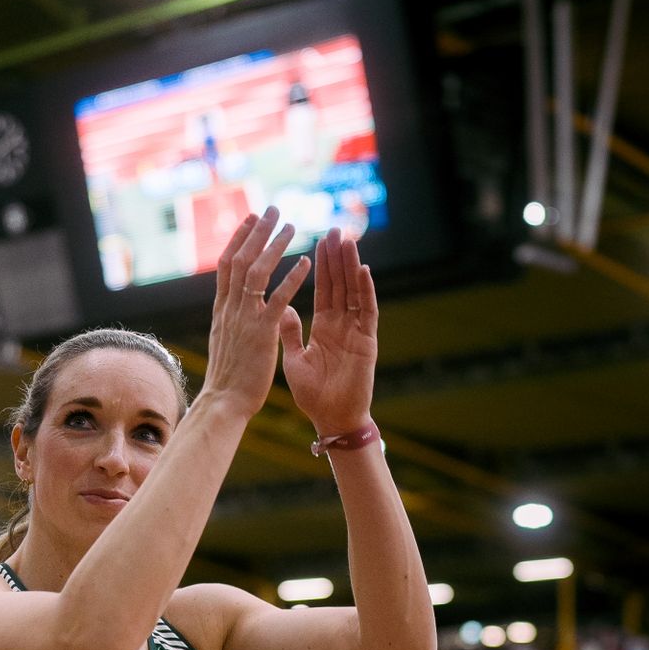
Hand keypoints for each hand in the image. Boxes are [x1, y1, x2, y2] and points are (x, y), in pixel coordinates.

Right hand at [202, 208, 311, 418]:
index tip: (250, 219)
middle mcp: (230, 308)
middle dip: (256, 232)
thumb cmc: (228, 378)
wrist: (224, 402)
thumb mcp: (227, 341)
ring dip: (274, 246)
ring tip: (291, 226)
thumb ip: (232, 320)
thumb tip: (234, 306)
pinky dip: (292, 278)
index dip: (238, 239)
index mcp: (222, 310)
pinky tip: (306, 262)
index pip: (226, 265)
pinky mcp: (262, 333)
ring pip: (257, 273)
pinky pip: (278, 299)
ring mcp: (245, 319)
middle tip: (271, 209)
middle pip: (240, 259)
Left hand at [284, 226, 377, 435]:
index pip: (324, 289)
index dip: (321, 266)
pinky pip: (367, 312)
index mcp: (325, 328)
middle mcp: (342, 325)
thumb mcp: (295, 359)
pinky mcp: (367, 343)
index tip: (318, 240)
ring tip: (347, 240)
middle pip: (340, 284)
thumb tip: (281, 307)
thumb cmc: (314, 395)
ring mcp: (356, 332)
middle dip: (337, 257)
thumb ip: (290, 332)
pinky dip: (366, 292)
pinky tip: (363, 271)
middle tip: (334, 229)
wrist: (331, 420)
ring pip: (354, 292)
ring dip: (351, 266)